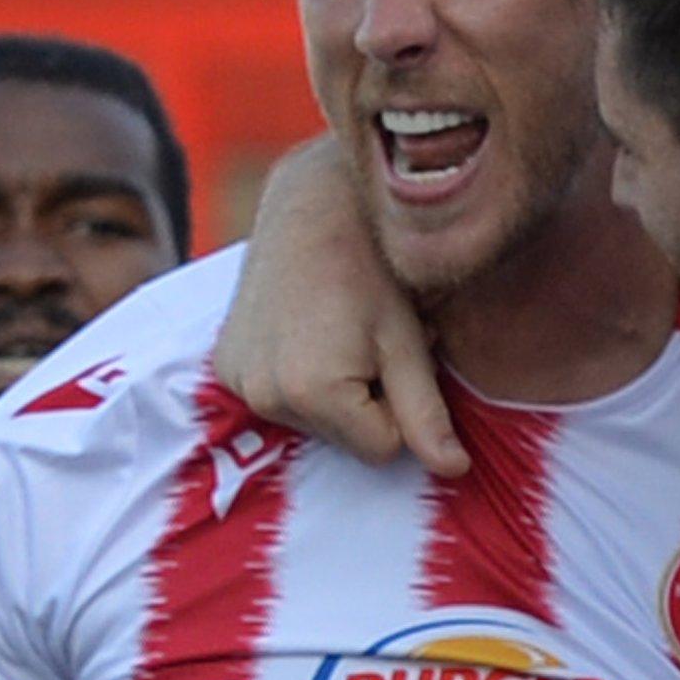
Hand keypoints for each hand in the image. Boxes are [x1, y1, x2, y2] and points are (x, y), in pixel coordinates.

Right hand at [214, 138, 468, 476]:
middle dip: (368, 401)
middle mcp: (264, 396)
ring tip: (342, 333)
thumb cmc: (373, 270)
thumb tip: (454, 472)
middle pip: (345, 439)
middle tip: (372, 341)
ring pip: (315, 422)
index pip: (383, 449)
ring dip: (337, 391)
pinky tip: (308, 333)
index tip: (396, 355)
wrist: (311, 207)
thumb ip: (427, 414)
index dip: (402, 406)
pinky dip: (301, 379)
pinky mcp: (224, 369)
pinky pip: (281, 400)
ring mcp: (237, 383)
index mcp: (314, 392)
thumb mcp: (409, 342)